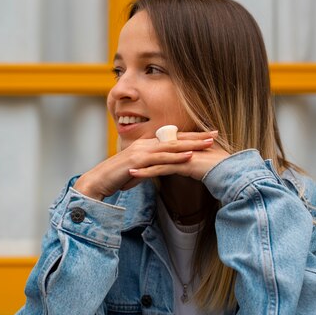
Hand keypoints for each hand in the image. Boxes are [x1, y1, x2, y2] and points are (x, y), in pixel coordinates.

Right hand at [73, 130, 220, 199]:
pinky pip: (161, 158)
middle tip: (216, 133)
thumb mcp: (138, 170)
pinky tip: (189, 155)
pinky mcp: (139, 160)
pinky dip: (176, 156)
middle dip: (197, 136)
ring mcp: (142, 151)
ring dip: (192, 144)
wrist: (99, 181)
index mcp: (147, 145)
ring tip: (208, 143)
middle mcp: (146, 144)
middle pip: (176, 138)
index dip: (191, 137)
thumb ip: (150, 166)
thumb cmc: (117, 177)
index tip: (208, 135)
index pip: (173, 139)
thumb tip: (161, 169)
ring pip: (172, 146)